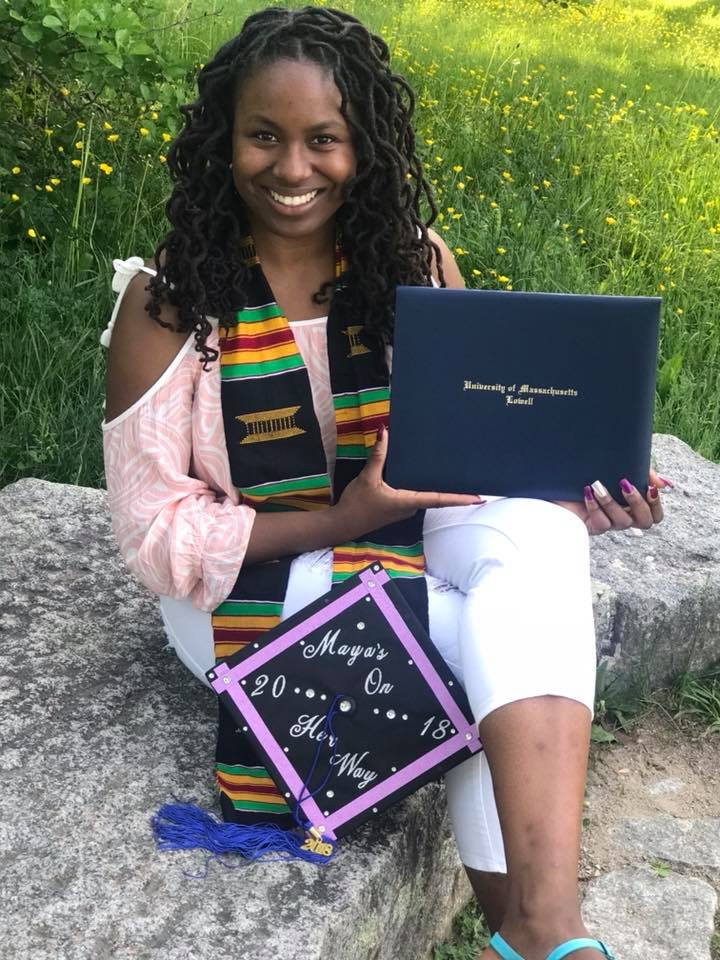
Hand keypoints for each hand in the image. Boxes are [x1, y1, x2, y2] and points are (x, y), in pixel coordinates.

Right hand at [334, 426, 483, 538]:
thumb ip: (378, 455)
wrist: (342, 524)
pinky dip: (427, 490)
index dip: (459, 498)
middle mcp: (410, 507)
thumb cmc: (356, 503)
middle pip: (437, 499)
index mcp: (408, 501)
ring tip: (456, 478)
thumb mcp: (367, 477)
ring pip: (427, 498)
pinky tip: (427, 479)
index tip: (478, 498)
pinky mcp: (397, 509)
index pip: (439, 499)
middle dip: (455, 493)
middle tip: (473, 483)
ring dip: (441, 491)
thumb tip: (385, 432)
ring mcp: (404, 510)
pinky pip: (417, 497)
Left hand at [553, 468, 669, 535]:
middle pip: (645, 522)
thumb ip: (643, 473)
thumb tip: (664, 484)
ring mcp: (608, 523)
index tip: (650, 488)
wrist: (558, 478)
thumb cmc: (590, 472)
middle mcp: (623, 517)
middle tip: (624, 484)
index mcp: (632, 505)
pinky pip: (600, 523)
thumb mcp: (618, 467)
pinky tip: (587, 492)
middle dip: (637, 502)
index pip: (655, 515)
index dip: (657, 505)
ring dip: (611, 502)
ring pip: (622, 522)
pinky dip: (594, 506)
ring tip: (598, 485)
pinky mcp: (592, 527)